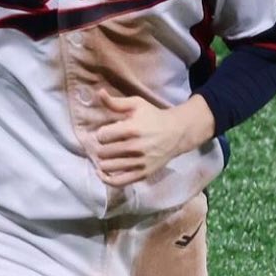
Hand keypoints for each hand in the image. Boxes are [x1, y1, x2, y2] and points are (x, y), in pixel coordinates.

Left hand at [91, 92, 214, 186]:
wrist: (176, 133)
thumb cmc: (154, 117)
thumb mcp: (136, 104)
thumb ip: (115, 102)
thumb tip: (99, 93)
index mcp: (132, 129)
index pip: (102, 136)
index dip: (101, 133)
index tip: (107, 132)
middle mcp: (135, 147)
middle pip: (103, 152)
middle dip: (101, 147)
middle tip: (106, 144)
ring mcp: (139, 163)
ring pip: (107, 166)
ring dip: (103, 161)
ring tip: (106, 156)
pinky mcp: (143, 174)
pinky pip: (119, 182)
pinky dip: (107, 179)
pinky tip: (102, 173)